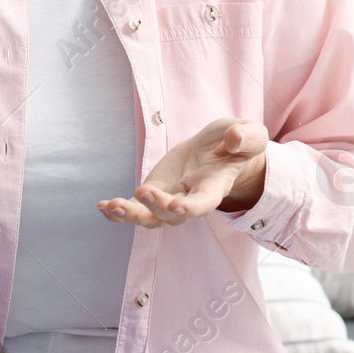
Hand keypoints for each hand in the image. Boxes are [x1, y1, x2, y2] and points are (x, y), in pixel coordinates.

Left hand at [98, 117, 268, 227]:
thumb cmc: (237, 144)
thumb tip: (233, 139)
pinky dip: (118, 211)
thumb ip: (246, 136)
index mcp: (214, 187)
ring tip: (111, 206)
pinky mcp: (154, 191)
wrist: (223, 150)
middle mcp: (190, 199)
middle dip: (156, 208)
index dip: (190, 208)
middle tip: (143, 192)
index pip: (203, 204)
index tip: (176, 206)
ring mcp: (170, 198)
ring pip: (150, 218)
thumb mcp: (251, 134)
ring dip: (131, 215)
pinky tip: (102, 206)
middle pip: (171, 217)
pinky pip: (136, 208)